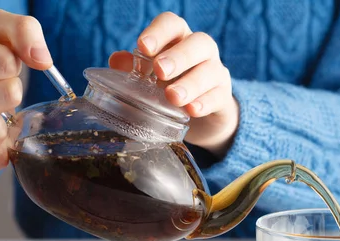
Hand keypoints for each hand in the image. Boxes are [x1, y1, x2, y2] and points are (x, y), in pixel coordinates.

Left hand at [109, 12, 238, 156]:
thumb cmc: (168, 88)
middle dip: (179, 56)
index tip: (143, 46)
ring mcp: (215, 73)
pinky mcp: (223, 97)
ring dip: (191, 83)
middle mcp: (200, 52)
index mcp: (178, 41)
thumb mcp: (149, 79)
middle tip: (160, 70)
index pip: (172, 25)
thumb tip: (116, 60)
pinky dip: (205, 103)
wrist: (200, 117)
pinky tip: (192, 110)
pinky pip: (218, 96)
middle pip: (198, 43)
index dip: (159, 32)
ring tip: (173, 97)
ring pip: (210, 70)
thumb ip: (133, 69)